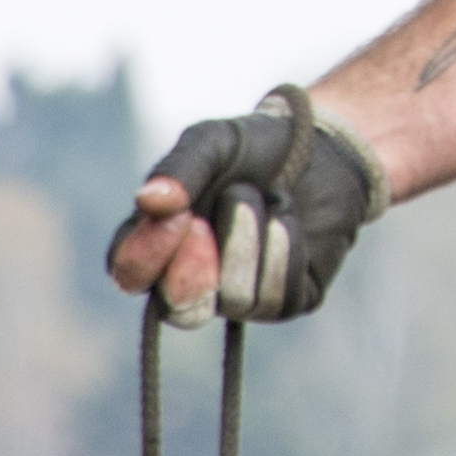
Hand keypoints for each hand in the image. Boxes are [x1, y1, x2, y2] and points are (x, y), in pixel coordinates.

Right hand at [108, 84, 382, 322]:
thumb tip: (147, 200)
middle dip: (194, 274)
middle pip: (177, 311)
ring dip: (249, 240)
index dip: (146, 257)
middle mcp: (194, 279)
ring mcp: (239, 296)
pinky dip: (284, 249)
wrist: (325, 150)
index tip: (178, 218)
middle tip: (207, 227)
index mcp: (160, 243)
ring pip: (233, 299)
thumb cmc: (256, 147)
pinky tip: (288, 219)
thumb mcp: (213, 143)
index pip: (130, 273)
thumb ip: (180, 169)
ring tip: (265, 197)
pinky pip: (278, 295)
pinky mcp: (283, 302)